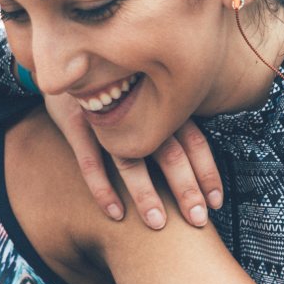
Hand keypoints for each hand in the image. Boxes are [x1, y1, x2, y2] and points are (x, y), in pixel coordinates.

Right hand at [44, 95, 222, 229]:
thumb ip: (171, 122)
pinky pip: (90, 159)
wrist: (67, 58)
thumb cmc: (115, 86)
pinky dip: (102, 188)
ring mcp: (108, 115)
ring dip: (146, 194)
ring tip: (157, 224)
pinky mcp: (78, 120)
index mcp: (164, 105)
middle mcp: (141, 109)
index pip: (195, 140)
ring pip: (131, 159)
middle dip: (186, 188)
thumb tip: (198, 165)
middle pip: (170, 152)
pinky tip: (115, 214)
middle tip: (198, 220)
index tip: (216, 203)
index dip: (207, 172)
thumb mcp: (147, 96)